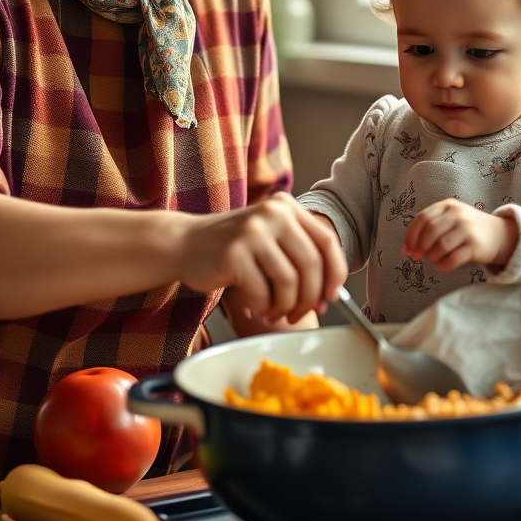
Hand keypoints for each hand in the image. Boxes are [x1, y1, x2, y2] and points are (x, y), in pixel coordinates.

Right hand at [176, 193, 347, 322]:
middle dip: (310, 298)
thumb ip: (300, 255)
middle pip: (311, 265)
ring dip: (286, 307)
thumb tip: (328, 295)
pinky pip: (263, 293)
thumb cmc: (234, 248)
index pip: (327, 241)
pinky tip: (258, 308)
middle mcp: (273, 213)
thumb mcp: (271, 237)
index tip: (331, 296)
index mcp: (287, 207)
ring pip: (289, 282)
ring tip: (275, 312)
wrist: (185, 243)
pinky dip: (264, 308)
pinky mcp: (234, 254)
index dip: (336, 274)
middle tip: (300, 314)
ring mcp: (252, 232)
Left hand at [402, 198, 517, 271]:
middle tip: (417, 257)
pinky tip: (442, 266)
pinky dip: (444, 265)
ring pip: (441, 245)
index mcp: (447, 205)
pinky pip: (454, 258)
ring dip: (432, 256)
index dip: (411, 235)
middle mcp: (458, 214)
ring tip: (433, 259)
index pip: (422, 218)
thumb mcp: (450, 219)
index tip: (407, 249)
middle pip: (430, 231)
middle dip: (419, 246)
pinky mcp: (476, 246)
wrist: (500, 235)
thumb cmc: (467, 229)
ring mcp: (468, 229)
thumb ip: (429, 228)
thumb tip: (407, 248)